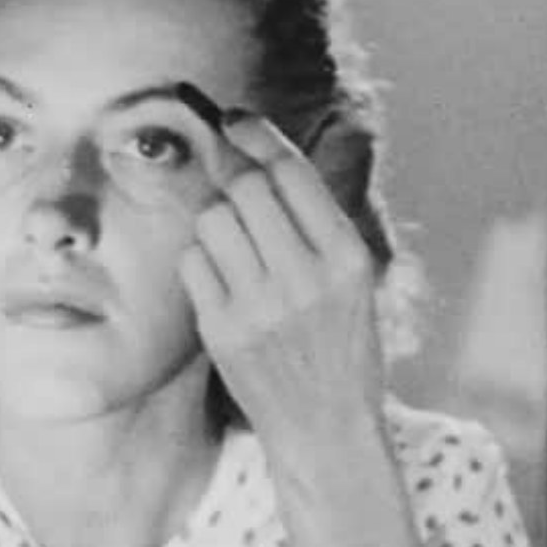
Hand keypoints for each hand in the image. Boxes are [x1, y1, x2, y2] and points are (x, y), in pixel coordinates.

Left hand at [177, 113, 383, 451]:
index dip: (257, 135)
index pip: (292, 174)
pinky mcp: (222, 330)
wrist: (324, 428)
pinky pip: (192, 263)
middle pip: (245, 188)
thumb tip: (272, 151)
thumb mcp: (354, 279)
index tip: (234, 119)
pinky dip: (200, 261)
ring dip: (215, 220)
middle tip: (232, 184)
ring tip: (236, 249)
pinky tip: (222, 281)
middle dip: (233, 177)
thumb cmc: (339, 345)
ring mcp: (260, 306)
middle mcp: (305, 278)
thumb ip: (319, 219)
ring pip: (212, 221)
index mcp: (346, 257)